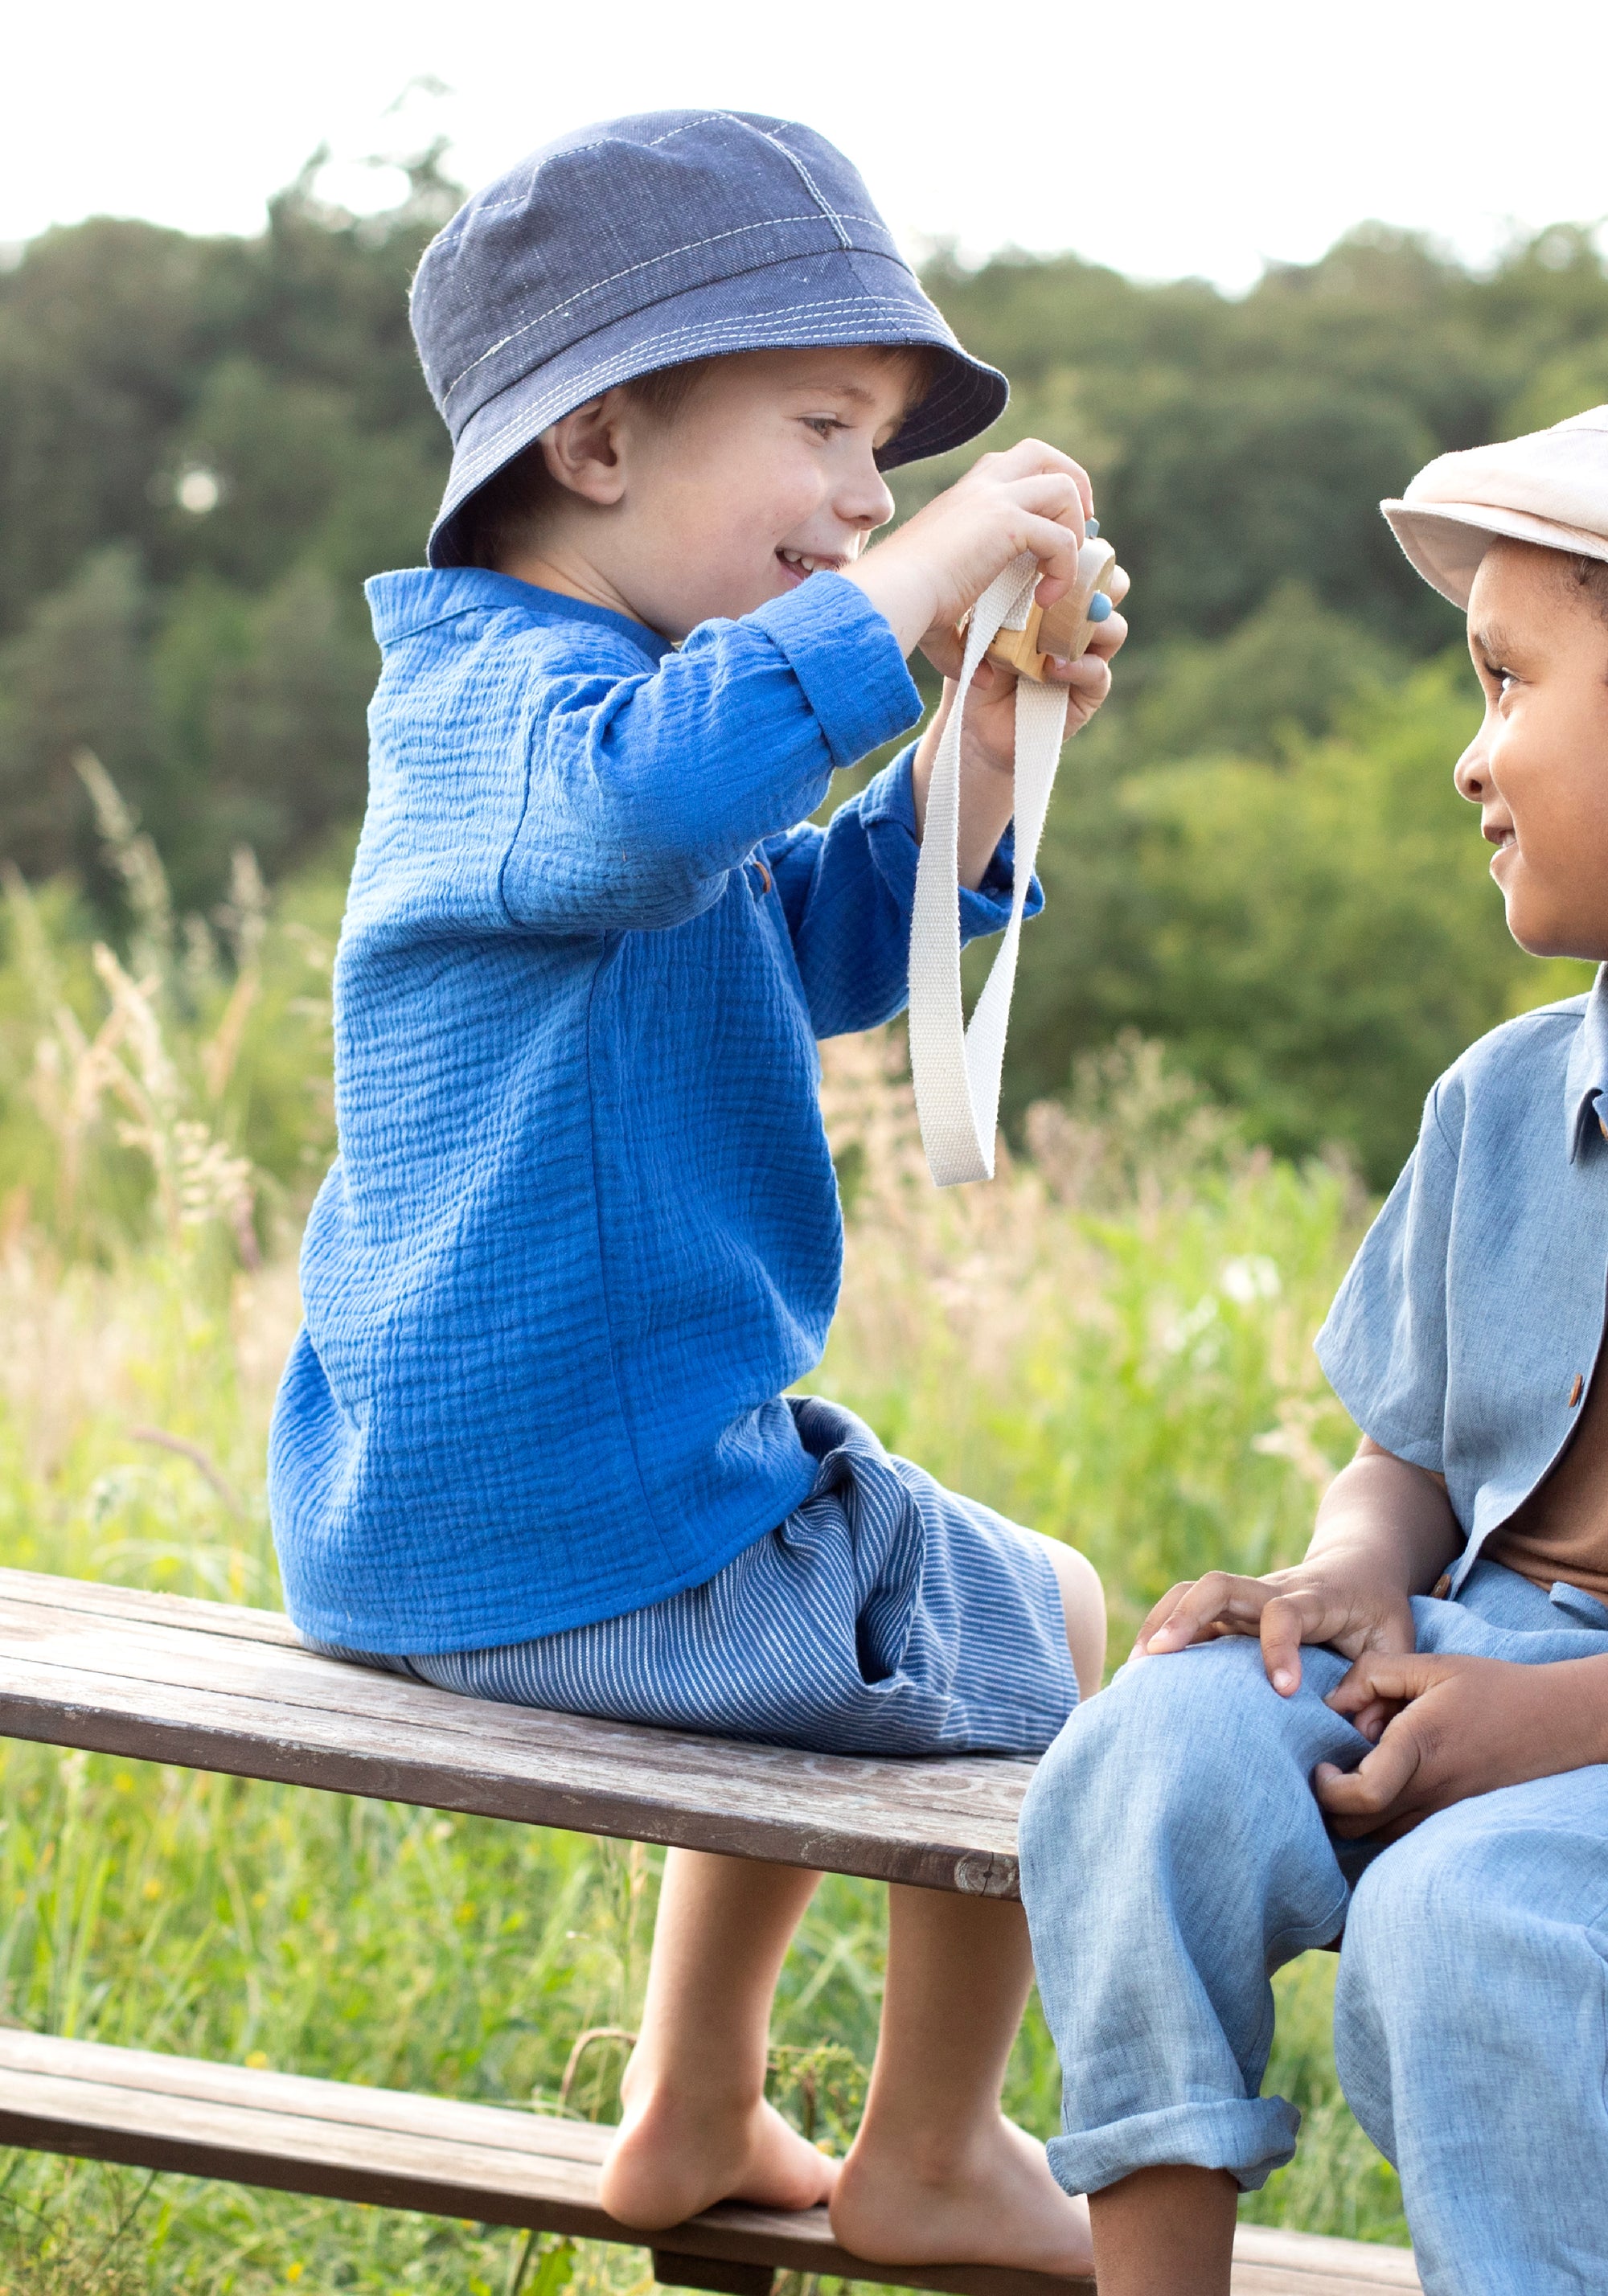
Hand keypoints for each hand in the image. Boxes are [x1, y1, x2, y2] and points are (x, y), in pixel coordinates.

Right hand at [843, 439, 1095, 656]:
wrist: (891, 596)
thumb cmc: (907, 608)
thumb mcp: (942, 614)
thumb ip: (965, 639)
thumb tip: (986, 676)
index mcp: (966, 497)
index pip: (1015, 466)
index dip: (1044, 493)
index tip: (1055, 535)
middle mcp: (980, 487)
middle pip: (1043, 455)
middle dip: (1073, 485)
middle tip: (1080, 533)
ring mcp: (993, 498)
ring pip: (1063, 486)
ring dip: (1074, 530)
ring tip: (1061, 576)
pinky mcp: (1005, 522)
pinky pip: (1061, 536)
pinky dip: (1065, 568)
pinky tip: (1045, 599)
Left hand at [908, 568, 1129, 883]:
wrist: (974, 722)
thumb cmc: (977, 663)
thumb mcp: (984, 619)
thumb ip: (1003, 588)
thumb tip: (1018, 555)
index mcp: (1060, 594)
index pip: (1087, 560)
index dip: (1081, 549)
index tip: (1054, 547)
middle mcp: (1079, 621)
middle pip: (1113, 585)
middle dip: (1098, 579)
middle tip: (1069, 581)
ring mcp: (1088, 655)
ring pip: (1113, 627)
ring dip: (1087, 624)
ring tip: (1054, 632)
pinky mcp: (1088, 692)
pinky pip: (1099, 672)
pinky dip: (1079, 667)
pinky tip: (1050, 668)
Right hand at [1133, 1556, 1416, 1700]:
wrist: (1359, 1563)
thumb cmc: (1379, 1611)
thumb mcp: (1398, 1642)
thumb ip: (1386, 1683)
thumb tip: (1360, 1730)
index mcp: (1316, 1599)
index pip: (1286, 1612)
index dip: (1280, 1647)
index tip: (1284, 1690)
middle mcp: (1272, 1590)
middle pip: (1220, 1586)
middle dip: (1187, 1617)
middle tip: (1158, 1657)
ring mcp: (1247, 1598)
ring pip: (1194, 1592)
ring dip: (1162, 1622)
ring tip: (1136, 1666)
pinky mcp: (1231, 1610)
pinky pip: (1188, 1610)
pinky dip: (1160, 1631)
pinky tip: (1141, 1670)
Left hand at [1315, 1650, 1607, 1840]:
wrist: (1552, 1722)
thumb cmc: (1490, 1688)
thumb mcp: (1429, 1664)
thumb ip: (1372, 1674)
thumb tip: (1333, 1702)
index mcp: (1419, 1747)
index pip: (1363, 1795)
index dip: (1329, 1789)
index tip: (1321, 1765)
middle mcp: (1429, 1790)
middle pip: (1355, 1827)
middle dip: (1328, 1804)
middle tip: (1330, 1767)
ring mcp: (1441, 1812)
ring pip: (1374, 1837)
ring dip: (1352, 1812)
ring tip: (1356, 1772)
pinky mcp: (1450, 1819)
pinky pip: (1398, 1834)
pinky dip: (1377, 1818)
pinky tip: (1380, 1782)